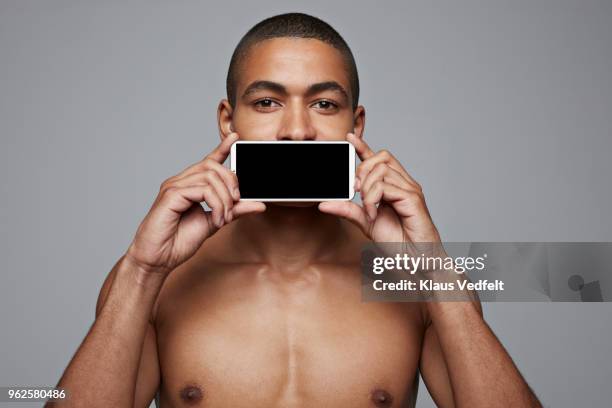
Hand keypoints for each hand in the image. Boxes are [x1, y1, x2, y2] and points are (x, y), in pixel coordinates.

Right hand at [125, 132, 265, 275]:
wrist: (158, 259)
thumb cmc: (179, 241)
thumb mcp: (215, 223)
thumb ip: (235, 211)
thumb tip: (260, 204)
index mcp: (190, 185)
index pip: (208, 161)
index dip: (222, 148)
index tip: (235, 137)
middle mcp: (181, 181)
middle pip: (213, 166)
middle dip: (231, 184)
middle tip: (234, 206)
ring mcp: (174, 187)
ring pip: (210, 178)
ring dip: (225, 200)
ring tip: (224, 219)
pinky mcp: (171, 195)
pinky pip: (202, 190)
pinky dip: (216, 205)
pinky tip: (216, 219)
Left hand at [318, 133, 440, 243]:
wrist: (416, 260)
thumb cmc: (398, 242)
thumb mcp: (366, 223)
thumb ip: (348, 210)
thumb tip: (324, 203)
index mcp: (395, 186)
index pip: (379, 159)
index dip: (364, 147)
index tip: (349, 138)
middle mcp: (404, 184)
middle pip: (381, 157)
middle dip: (362, 170)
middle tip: (356, 192)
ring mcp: (410, 190)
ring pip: (381, 171)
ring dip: (367, 190)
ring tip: (368, 210)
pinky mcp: (413, 199)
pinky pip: (386, 187)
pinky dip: (373, 199)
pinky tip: (373, 214)